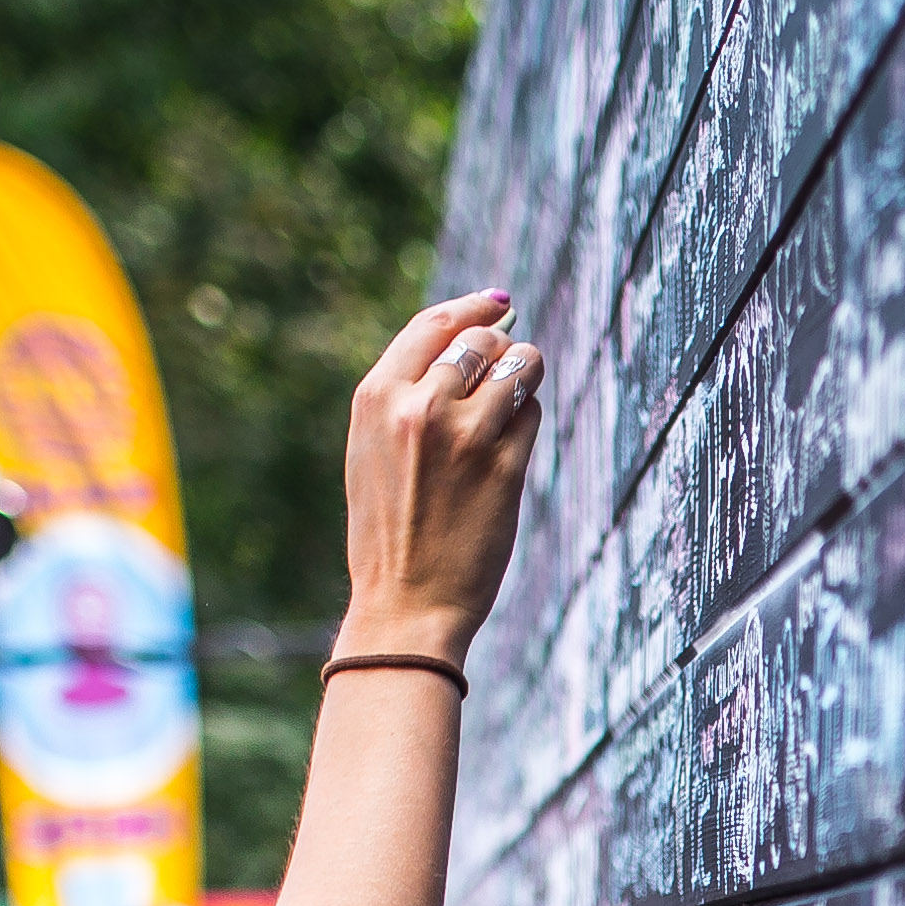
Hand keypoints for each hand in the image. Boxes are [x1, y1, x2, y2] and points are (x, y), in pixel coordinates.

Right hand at [335, 290, 545, 666]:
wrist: (404, 603)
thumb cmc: (390, 529)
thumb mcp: (372, 450)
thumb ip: (405, 395)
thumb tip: (467, 338)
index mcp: (377, 399)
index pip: (434, 325)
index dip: (472, 307)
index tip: (499, 302)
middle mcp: (420, 407)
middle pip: (483, 340)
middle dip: (501, 350)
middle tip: (502, 376)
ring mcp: (465, 437)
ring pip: (519, 367)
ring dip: (525, 376)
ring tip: (513, 402)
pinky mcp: (504, 468)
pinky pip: (532, 413)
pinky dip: (527, 420)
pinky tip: (509, 447)